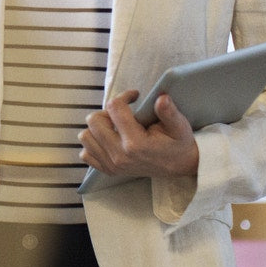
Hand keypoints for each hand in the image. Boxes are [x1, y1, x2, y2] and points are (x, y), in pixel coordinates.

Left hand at [79, 90, 199, 178]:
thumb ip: (169, 112)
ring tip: (114, 125)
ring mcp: (112, 165)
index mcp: (135, 143)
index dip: (124, 96)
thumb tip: (161, 98)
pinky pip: (86, 154)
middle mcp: (119, 155)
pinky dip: (94, 144)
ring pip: (85, 136)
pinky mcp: (109, 170)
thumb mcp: (180, 126)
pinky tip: (109, 139)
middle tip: (122, 112)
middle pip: (94, 121)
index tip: (134, 96)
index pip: (114, 108)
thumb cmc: (178, 142)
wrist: (180, 165)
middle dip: (107, 111)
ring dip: (97, 127)